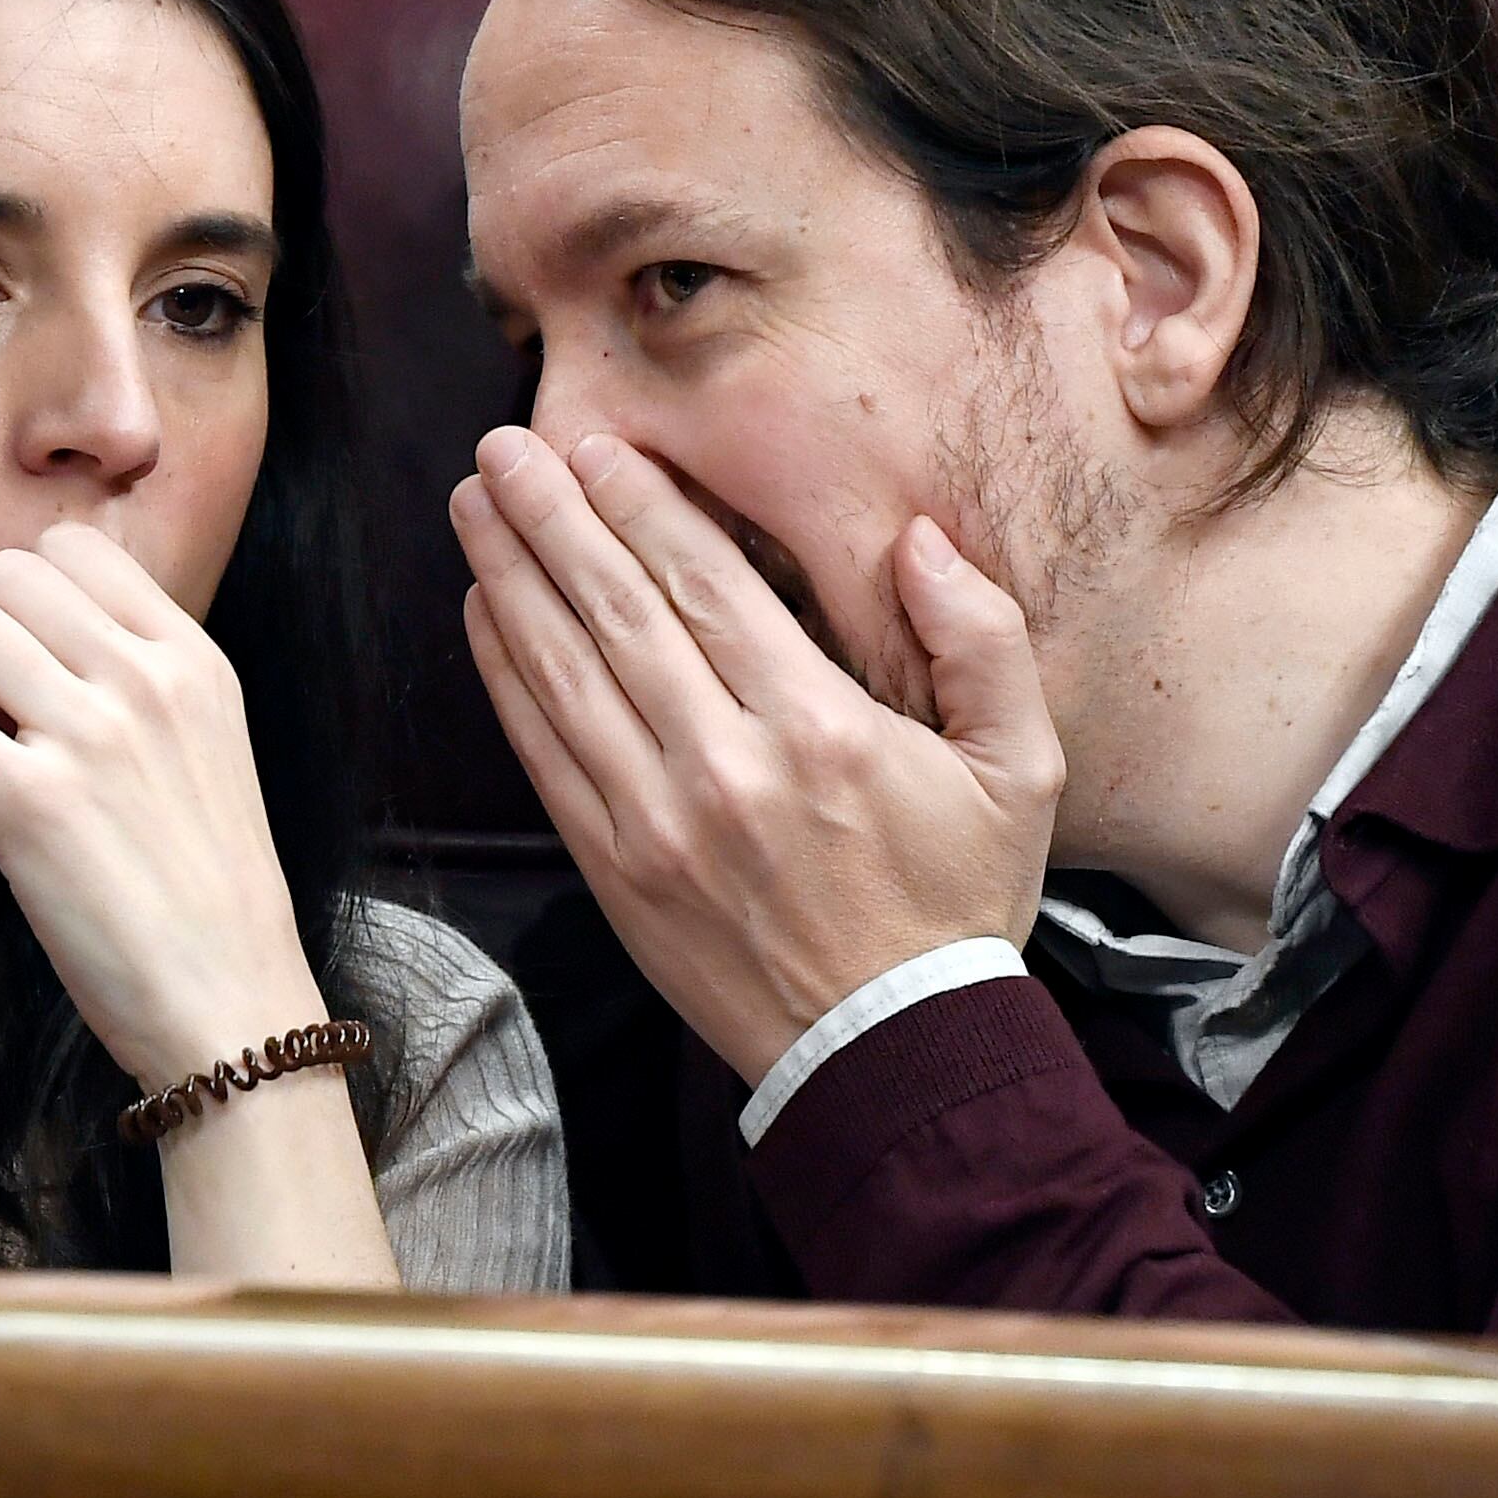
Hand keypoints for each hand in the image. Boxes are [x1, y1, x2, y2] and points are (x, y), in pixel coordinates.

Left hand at [0, 524, 325, 1089]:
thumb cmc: (212, 898)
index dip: (22, 595)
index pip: (78, 546)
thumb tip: (41, 645)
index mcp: (194, 662)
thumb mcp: (210, 753)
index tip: (16, 666)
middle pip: (8, 572)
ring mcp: (90, 736)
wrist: (234, 1002)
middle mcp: (147, 679)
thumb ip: (144, 686)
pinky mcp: (31, 804)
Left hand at [453, 427, 1063, 1083]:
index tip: (592, 447)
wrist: (894, 1050)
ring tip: (474, 505)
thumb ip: (981, 640)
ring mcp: (659, 825)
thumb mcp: (1023, 768)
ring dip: (511, 578)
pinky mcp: (618, 876)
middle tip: (503, 447)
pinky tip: (483, 615)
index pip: (706, 587)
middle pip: (618, 612)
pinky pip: (545, 757)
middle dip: (552, 518)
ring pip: (566, 674)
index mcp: (821, 728)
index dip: (639, 507)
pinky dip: (506, 679)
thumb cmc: (958, 903)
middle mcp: (727, 767)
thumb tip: (919, 540)